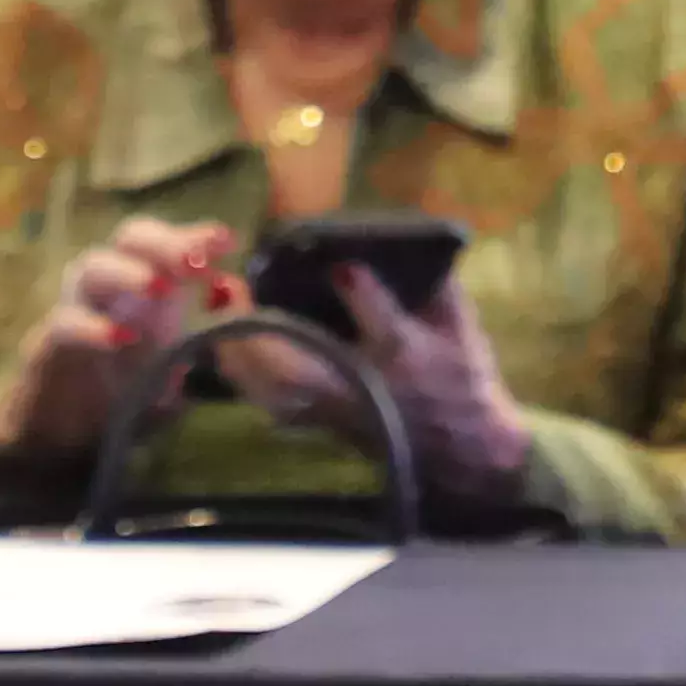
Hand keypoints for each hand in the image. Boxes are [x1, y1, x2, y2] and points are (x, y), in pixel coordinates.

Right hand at [0, 216, 243, 465]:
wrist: (66, 420)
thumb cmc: (128, 376)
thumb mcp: (175, 351)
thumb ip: (206, 326)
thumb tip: (230, 296)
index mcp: (143, 278)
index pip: (167, 242)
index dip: (194, 236)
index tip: (226, 242)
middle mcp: (109, 280)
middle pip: (129, 238)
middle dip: (164, 244)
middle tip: (195, 263)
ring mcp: (76, 304)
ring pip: (91, 267)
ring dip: (127, 272)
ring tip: (159, 288)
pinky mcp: (51, 341)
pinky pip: (65, 323)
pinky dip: (92, 327)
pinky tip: (120, 338)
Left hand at [231, 256, 536, 519]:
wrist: (463, 447)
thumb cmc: (462, 375)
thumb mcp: (460, 323)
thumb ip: (432, 281)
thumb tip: (393, 238)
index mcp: (406, 354)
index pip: (381, 322)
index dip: (360, 289)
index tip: (339, 262)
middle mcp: (364, 384)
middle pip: (302, 367)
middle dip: (263, 329)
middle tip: (236, 288)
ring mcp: (337, 409)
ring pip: (277, 389)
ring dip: (242, 352)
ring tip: (222, 311)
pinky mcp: (321, 423)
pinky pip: (271, 402)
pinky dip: (244, 376)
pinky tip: (226, 348)